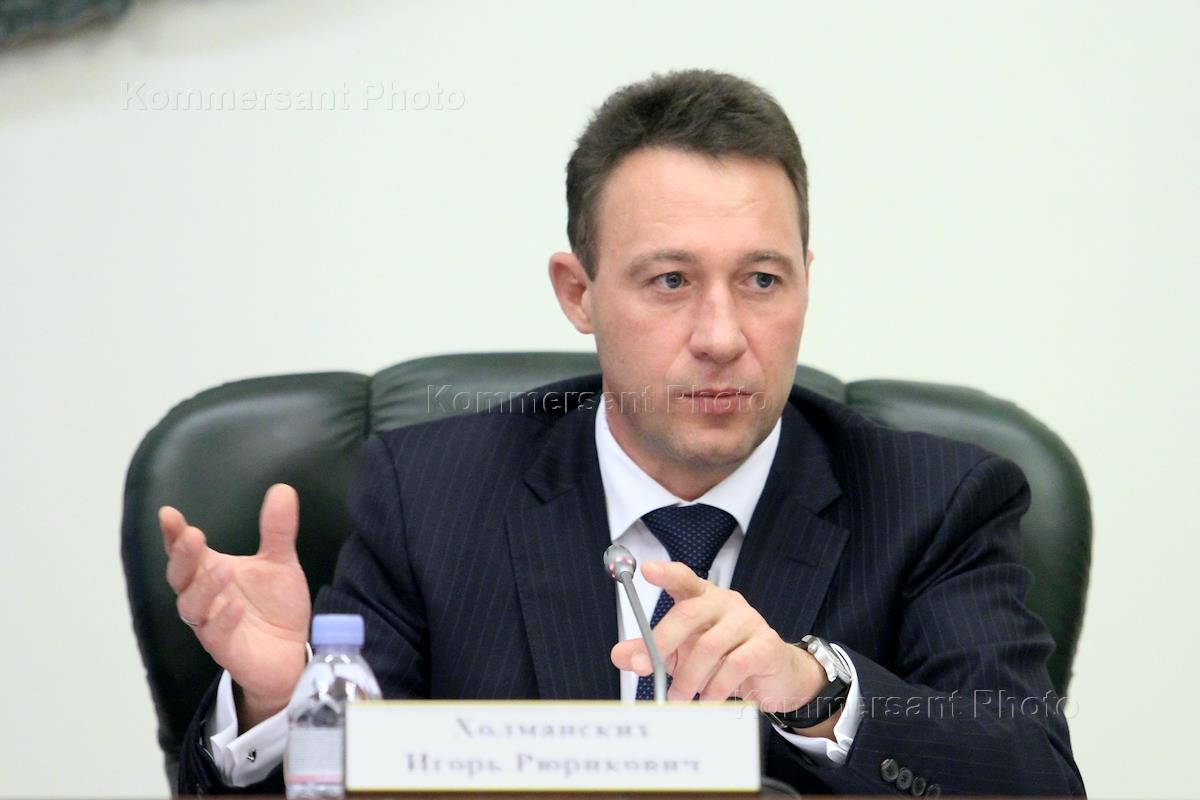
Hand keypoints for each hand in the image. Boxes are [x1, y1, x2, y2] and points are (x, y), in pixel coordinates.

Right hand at [160, 484, 310, 727]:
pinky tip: (236, 606)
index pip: (184, 551)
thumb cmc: (275, 606)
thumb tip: (283, 488)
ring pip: (192, 607)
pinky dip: (223, 620)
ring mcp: (212, 625)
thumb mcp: (280, 562)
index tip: (168, 514)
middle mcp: (205, 598)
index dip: (173, 534)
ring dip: (204, 588)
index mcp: (210, 571)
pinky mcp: (226, 650)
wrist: (292, 652)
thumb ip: (278, 530)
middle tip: (194, 537)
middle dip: (182, 557)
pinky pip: (215, 636)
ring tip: (224, 569)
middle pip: (180, 577)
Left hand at [610, 560, 828, 713]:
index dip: (666, 573)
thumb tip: (620, 655)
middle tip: (646, 669)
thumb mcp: (681, 654)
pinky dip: (715, 688)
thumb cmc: (723, 659)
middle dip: (662, 643)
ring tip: (678, 698)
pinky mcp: (766, 645)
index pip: (684, 578)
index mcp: (702, 597)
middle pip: (689, 613)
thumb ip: (650, 652)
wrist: (774, 678)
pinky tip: (708, 700)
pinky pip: (735, 665)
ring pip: (710, 645)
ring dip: (689, 677)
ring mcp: (749, 621)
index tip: (647, 570)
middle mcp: (725, 602)